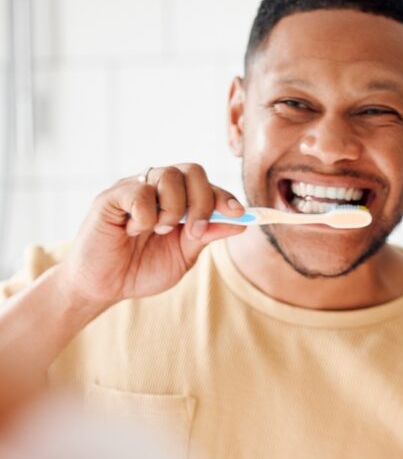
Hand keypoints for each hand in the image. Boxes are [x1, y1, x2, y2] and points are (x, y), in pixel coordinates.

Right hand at [58, 164, 245, 305]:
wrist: (105, 287)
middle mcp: (157, 188)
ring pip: (168, 176)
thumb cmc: (142, 269)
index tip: (239, 214)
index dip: (225, 197)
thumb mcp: (184, 256)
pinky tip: (133, 231)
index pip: (208, 186)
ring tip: (159, 231)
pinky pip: (139, 191)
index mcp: (178, 200)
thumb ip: (207, 236)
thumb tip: (241, 222)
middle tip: (195, 231)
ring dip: (173, 209)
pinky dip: (145, 216)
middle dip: (203, 202)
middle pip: (192, 171)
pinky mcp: (111, 196)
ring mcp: (134, 188)